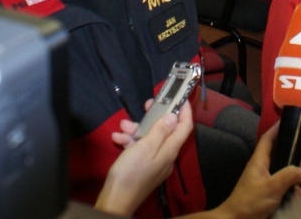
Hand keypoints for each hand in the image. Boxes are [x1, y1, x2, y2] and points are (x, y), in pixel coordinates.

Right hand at [95, 101, 193, 215]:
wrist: (115, 201)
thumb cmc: (130, 172)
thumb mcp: (145, 147)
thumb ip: (160, 131)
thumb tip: (173, 117)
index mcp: (170, 150)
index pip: (185, 127)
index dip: (185, 111)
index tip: (181, 98)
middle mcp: (166, 156)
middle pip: (166, 130)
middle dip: (155, 117)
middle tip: (147, 106)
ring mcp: (155, 162)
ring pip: (150, 139)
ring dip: (137, 130)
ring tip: (123, 127)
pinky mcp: (144, 167)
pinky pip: (141, 150)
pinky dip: (131, 142)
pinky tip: (118, 139)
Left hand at [215, 121, 300, 218]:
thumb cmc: (250, 202)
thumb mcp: (271, 187)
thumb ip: (288, 176)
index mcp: (259, 162)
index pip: (267, 139)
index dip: (276, 129)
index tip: (287, 121)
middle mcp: (261, 169)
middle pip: (280, 156)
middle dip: (293, 161)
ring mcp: (264, 182)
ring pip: (284, 174)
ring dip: (293, 180)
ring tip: (297, 189)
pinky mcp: (267, 194)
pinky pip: (283, 187)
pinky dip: (290, 191)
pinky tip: (293, 199)